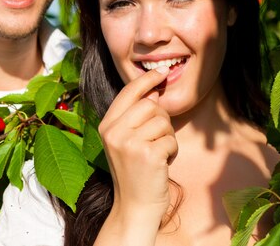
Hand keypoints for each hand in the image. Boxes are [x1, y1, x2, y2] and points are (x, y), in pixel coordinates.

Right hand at [96, 66, 176, 244]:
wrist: (135, 207)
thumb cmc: (135, 172)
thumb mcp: (127, 141)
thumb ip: (135, 116)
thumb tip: (154, 90)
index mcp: (106, 126)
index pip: (128, 92)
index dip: (146, 80)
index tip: (160, 73)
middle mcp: (114, 132)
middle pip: (150, 105)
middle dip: (162, 120)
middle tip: (158, 139)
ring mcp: (129, 144)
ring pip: (164, 122)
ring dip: (168, 137)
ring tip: (158, 153)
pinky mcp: (148, 155)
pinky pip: (171, 140)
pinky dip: (173, 152)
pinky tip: (162, 164)